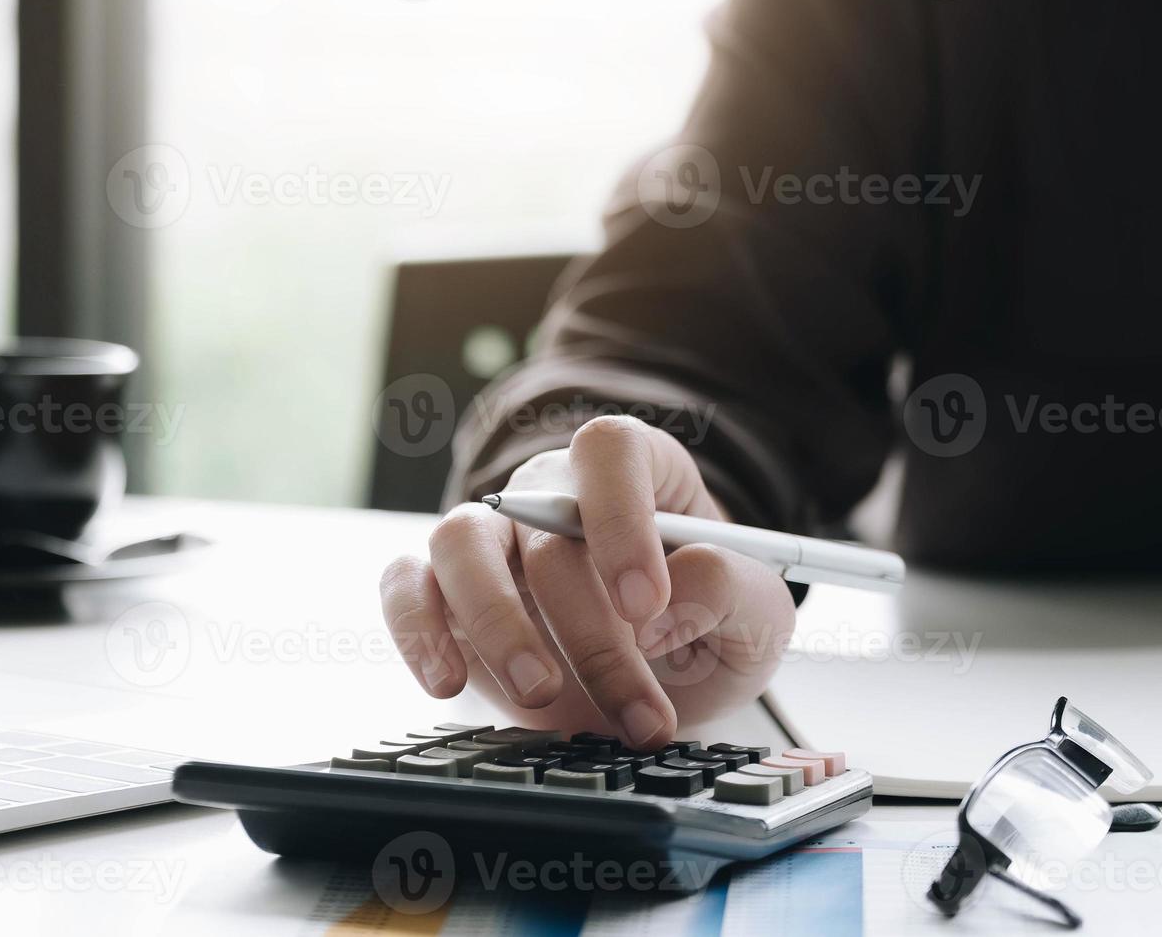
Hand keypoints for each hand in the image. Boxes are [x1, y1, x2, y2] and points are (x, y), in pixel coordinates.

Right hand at [379, 416, 796, 745]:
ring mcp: (490, 539)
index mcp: (635, 471)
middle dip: (592, 633)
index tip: (646, 604)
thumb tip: (678, 593)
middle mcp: (549, 491)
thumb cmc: (705, 627)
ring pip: (459, 540)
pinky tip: (448, 680)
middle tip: (634, 709)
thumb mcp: (755, 618)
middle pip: (545, 526)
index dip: (622, 519)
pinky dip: (416, 629)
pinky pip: (405, 586)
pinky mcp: (443, 592)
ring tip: (540, 693)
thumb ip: (735, 594)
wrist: (659, 681)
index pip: (609, 451)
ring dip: (498, 622)